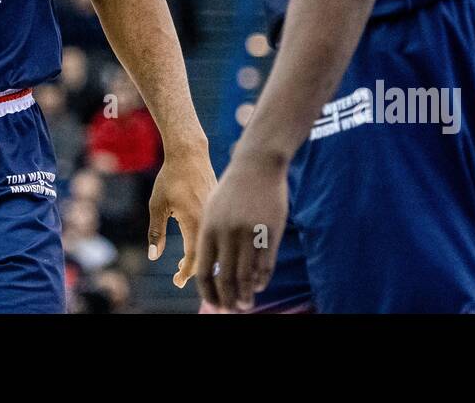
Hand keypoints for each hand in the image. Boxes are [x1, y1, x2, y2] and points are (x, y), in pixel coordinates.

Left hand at [146, 144, 215, 287]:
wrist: (190, 154)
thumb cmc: (170, 178)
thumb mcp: (157, 205)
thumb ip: (156, 232)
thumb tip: (154, 256)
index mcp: (194, 221)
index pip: (194, 259)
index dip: (185, 274)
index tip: (176, 281)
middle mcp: (209, 220)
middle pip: (206, 256)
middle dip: (192, 270)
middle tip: (179, 276)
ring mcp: (216, 214)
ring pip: (212, 245)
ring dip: (200, 257)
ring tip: (183, 263)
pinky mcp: (219, 208)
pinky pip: (215, 232)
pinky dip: (206, 243)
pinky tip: (195, 244)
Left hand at [196, 150, 287, 310]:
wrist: (256, 164)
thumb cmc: (232, 188)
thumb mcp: (212, 208)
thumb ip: (209, 237)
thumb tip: (208, 269)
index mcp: (208, 228)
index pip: (205, 271)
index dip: (208, 292)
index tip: (213, 304)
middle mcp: (228, 233)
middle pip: (226, 278)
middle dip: (227, 300)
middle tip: (231, 310)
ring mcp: (250, 233)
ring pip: (247, 276)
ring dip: (246, 295)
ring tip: (245, 305)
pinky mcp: (270, 231)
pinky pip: (265, 265)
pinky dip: (261, 280)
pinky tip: (258, 286)